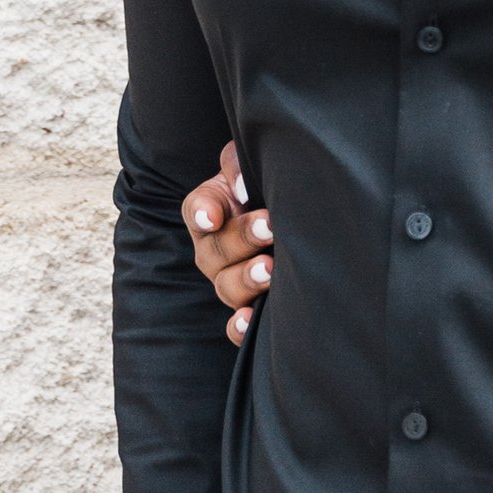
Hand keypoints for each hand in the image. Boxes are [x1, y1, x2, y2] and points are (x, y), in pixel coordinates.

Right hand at [185, 143, 274, 342]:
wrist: (295, 214)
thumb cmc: (267, 184)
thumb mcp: (250, 165)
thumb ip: (238, 165)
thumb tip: (242, 190)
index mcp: (209, 210)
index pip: (197, 209)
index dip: (203, 212)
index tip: (214, 215)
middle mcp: (213, 249)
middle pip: (215, 251)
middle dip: (242, 238)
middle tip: (269, 227)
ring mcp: (229, 280)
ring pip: (226, 287)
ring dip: (247, 278)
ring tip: (271, 267)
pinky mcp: (248, 306)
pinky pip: (235, 326)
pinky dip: (240, 327)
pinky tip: (250, 321)